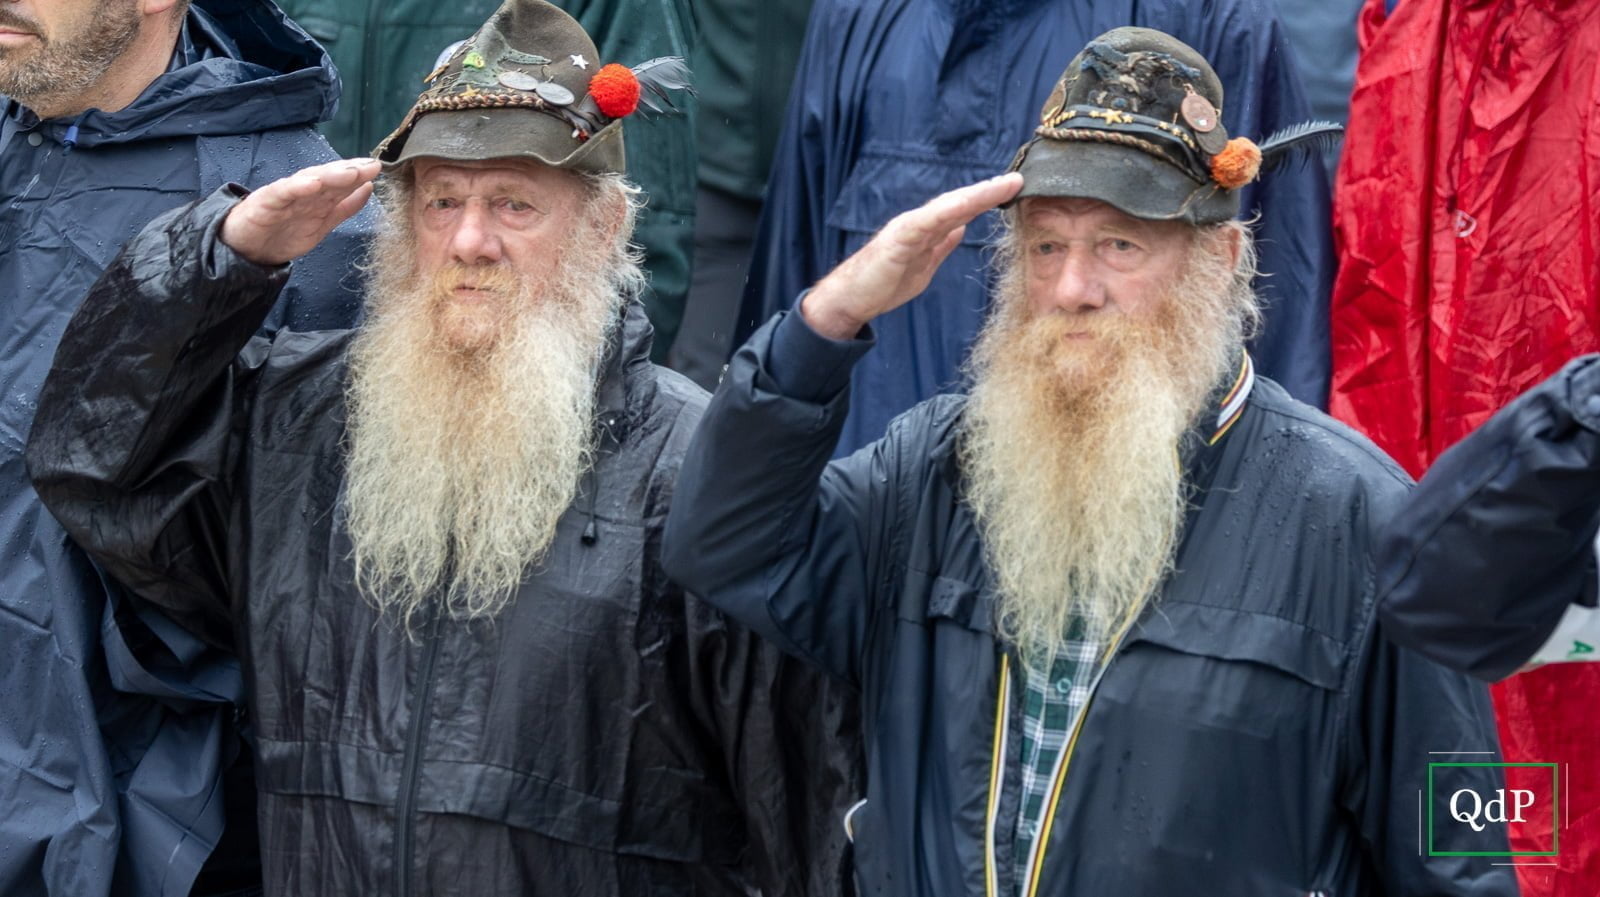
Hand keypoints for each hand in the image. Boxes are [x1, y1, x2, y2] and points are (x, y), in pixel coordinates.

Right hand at [220, 158, 380, 266]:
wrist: (245, 249)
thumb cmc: (283, 231)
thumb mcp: (322, 222)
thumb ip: (345, 207)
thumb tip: (370, 187)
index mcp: (317, 197)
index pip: (339, 183)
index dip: (357, 175)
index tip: (376, 167)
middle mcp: (302, 192)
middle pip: (327, 178)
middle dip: (349, 171)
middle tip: (370, 165)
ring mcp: (284, 196)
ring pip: (308, 181)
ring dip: (330, 175)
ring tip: (350, 171)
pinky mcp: (265, 203)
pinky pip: (282, 193)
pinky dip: (297, 187)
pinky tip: (312, 183)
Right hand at [801, 172, 1022, 339]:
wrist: (849, 299)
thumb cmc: (881, 284)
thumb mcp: (924, 265)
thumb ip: (941, 246)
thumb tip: (961, 228)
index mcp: (926, 231)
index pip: (962, 210)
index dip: (987, 199)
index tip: (1013, 190)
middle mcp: (919, 223)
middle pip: (958, 202)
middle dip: (988, 191)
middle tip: (1017, 179)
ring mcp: (908, 229)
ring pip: (947, 207)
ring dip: (976, 195)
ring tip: (1002, 186)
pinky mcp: (898, 241)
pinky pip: (926, 222)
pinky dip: (948, 211)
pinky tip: (967, 205)